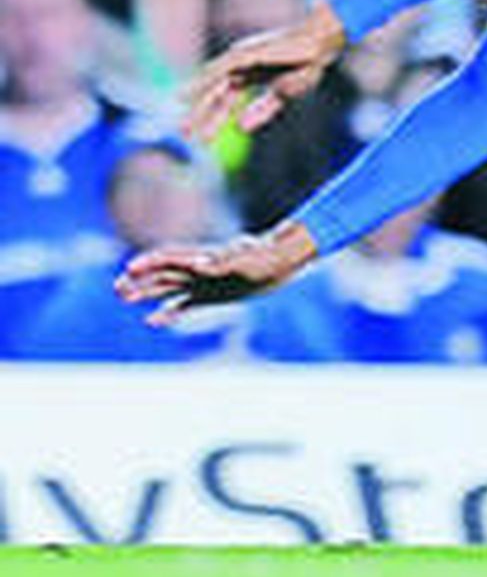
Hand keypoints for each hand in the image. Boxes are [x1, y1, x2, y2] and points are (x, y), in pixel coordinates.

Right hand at [115, 222, 317, 324]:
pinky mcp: (212, 294)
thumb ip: (225, 262)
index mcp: (206, 258)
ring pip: (169, 286)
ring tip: (122, 295)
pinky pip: (185, 304)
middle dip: (141, 279)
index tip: (131, 267)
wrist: (281, 260)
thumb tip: (203, 264)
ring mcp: (204, 282)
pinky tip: (152, 319)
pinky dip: (168, 311)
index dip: (152, 262)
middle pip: (165, 272)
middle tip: (117, 288)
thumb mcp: (247, 259)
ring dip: (147, 292)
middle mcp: (201, 269)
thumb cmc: (266, 256)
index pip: (173, 257)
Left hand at [185, 0, 346, 141]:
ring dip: (197, 103)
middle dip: (200, 114)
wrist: (320, 43)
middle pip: (215, 92)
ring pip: (212, 82)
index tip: (204, 141)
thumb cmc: (307, 64)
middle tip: (185, 135)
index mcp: (250, 75)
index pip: (226, 99)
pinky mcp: (246, 53)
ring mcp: (242, 57)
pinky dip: (204, 83)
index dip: (214, 119)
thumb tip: (239, 128)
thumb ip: (262, 110)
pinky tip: (190, 96)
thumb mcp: (283, 94)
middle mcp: (241, 66)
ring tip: (185, 121)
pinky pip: (220, 70)